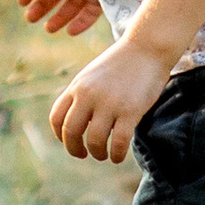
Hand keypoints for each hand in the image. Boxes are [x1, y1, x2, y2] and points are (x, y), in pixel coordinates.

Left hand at [51, 35, 171, 162]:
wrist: (148, 48)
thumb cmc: (122, 63)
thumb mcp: (93, 76)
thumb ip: (82, 95)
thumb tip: (78, 123)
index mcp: (77, 87)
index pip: (56, 118)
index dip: (60, 136)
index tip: (70, 142)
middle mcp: (89, 96)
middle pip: (71, 132)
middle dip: (74, 149)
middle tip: (84, 154)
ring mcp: (109, 103)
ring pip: (95, 140)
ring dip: (97, 153)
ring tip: (104, 155)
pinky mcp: (130, 111)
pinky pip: (118, 142)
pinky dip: (116, 154)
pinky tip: (118, 157)